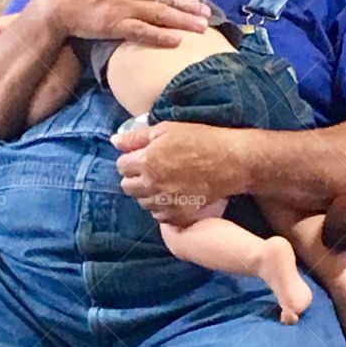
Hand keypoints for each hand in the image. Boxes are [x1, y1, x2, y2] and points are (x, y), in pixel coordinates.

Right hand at [45, 0, 211, 48]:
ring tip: (200, 29)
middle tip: (207, 15)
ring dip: (182, 22)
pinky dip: (160, 36)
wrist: (58, 2)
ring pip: (160, 14)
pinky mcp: (116, 25)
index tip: (197, 1)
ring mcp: (124, 7)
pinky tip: (176, 42)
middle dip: (189, 7)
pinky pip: (143, 31)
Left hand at [111, 121, 248, 223]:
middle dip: (136, 178)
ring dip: (149, 194)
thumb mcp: (167, 129)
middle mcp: (152, 184)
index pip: (121, 166)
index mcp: (146, 161)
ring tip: (166, 183)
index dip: (131, 160)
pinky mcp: (179, 215)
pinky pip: (159, 216)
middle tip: (153, 170)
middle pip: (128, 187)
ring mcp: (165, 202)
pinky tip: (175, 196)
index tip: (143, 157)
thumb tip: (114, 141)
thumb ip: (137, 137)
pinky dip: (163, 208)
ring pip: (142, 203)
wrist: (231, 162)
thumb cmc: (201, 140)